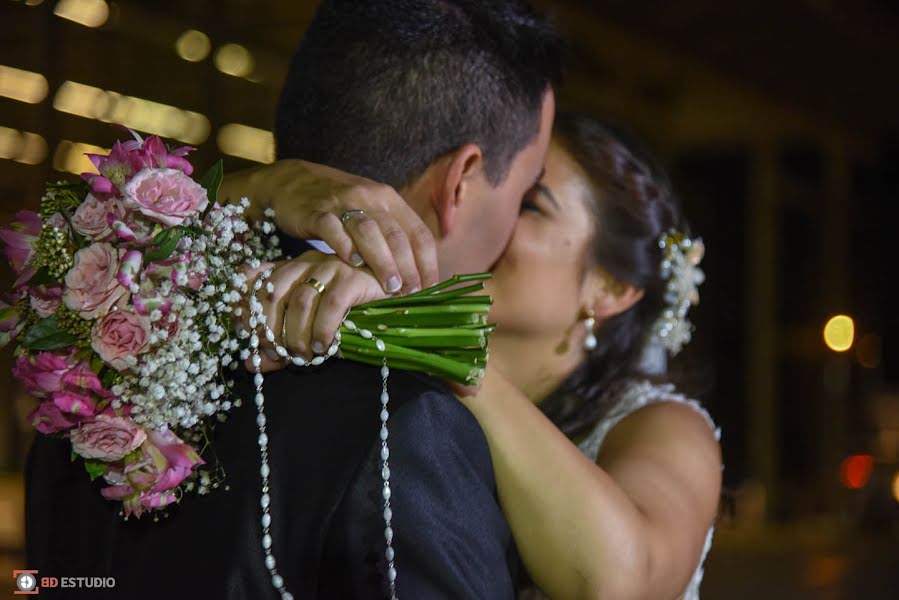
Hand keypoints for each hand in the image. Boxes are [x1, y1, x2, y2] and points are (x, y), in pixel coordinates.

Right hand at [220, 160, 438, 295]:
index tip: (429, 289)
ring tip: (389, 286)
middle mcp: (370, 198)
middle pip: (396, 235)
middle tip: (410, 293)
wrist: (293, 182)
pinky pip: (333, 228)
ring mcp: (342, 203)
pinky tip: (353, 263)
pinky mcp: (316, 211)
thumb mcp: (371, 211)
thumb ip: (391, 236)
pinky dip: (345, 246)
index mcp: (390, 200)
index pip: (418, 232)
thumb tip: (417, 275)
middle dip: (407, 267)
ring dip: (382, 261)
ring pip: (369, 231)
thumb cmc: (340, 205)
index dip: (427, 262)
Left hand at [240, 251, 386, 371]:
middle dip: (271, 328)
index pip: (256, 280)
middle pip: (273, 292)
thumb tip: (249, 364)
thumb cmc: (349, 316)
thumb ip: (280, 344)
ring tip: (305, 355)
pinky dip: (323, 329)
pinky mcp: (354, 278)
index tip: (247, 336)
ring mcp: (331, 267)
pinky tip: (324, 346)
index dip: (245, 308)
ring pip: (301, 301)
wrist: (395, 302)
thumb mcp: (309, 329)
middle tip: (279, 353)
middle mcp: (307, 262)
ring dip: (298, 335)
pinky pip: (332, 304)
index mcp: (292, 269)